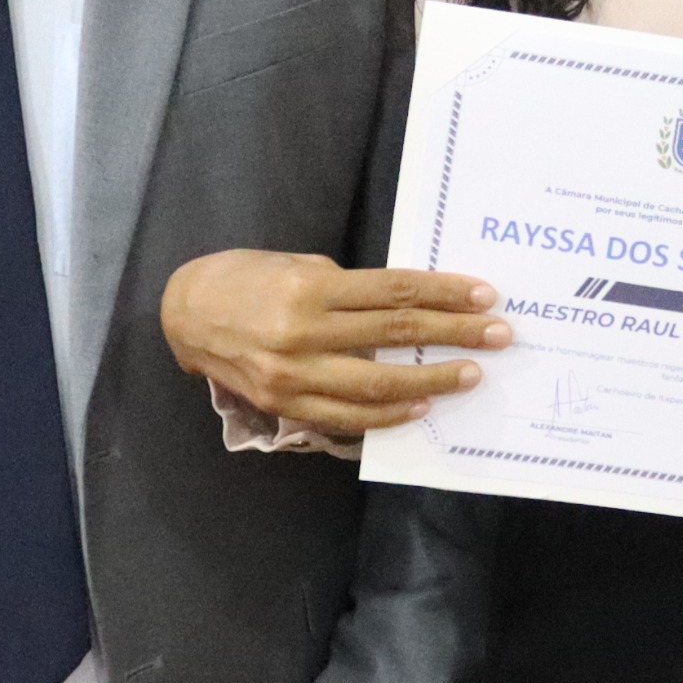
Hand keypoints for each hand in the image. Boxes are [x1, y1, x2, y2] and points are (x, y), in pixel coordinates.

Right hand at [161, 251, 506, 434]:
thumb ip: (347, 287)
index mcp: (310, 289)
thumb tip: (406, 302)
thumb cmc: (245, 276)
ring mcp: (294, 376)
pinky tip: (422, 407)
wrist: (183, 312)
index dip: (444, 294)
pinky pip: (347, 418)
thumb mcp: (297, 264)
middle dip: (455, 335)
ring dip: (432, 382)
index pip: (393, 292)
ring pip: (378, 387)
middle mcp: (303, 333)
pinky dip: (389, 417)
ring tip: (471, 374)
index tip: (484, 296)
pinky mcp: (285, 405)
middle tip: (499, 334)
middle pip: (395, 336)